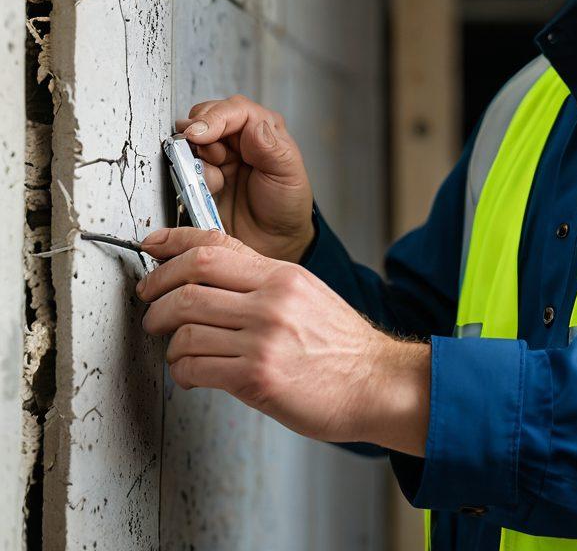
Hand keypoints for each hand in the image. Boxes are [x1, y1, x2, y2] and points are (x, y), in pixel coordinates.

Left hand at [137, 228, 430, 453]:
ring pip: (185, 328)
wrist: (375, 382)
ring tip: (176, 348)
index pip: (213, 245)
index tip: (151, 246)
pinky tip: (192, 373)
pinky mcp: (257, 378)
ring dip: (168, 341)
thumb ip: (262, 280)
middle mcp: (272, 301)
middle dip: (156, 296)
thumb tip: (209, 270)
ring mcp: (263, 339)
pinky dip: (182, 371)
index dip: (172, 243)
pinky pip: (195, 367)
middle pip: (189, 283)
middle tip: (151, 309)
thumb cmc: (340, 343)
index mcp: (282, 275)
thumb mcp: (306, 292)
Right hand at [175, 94, 313, 261]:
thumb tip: (255, 125)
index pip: (234, 109)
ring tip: (213, 179)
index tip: (199, 134)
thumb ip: (272, 149)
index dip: (214, 118)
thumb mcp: (288, 176)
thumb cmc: (286, 206)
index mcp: (263, 129)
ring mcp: (218, 157)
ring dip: (194, 157)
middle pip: (206, 117)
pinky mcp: (202, 177)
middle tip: (208, 157)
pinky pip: (184, 167)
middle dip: (200, 135)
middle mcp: (238, 138)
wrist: (272, 243)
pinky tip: (209, 189)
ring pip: (191, 141)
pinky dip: (190, 176)